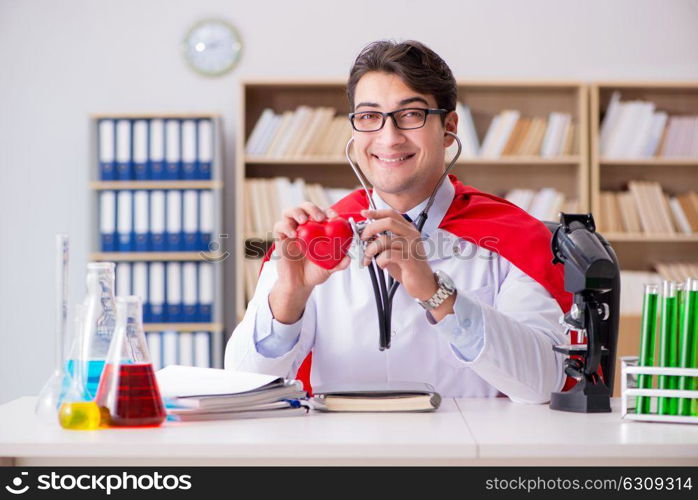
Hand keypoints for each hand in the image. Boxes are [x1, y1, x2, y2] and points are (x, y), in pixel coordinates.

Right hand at [269, 202, 349, 322]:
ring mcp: (291, 231)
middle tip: (319, 218)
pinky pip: (279, 226)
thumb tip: (348, 258)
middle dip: (312, 208)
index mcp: (317, 230)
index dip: (328, 211)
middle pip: (305, 207)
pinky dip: (286, 226)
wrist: (299, 284)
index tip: (334, 217)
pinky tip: (293, 234)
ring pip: (289, 212)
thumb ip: (339, 263)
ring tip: (303, 220)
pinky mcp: (280, 238)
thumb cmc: (314, 272)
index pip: (321, 213)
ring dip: (297, 212)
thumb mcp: (330, 267)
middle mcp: (303, 227)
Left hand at [360, 208, 455, 320]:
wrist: (424, 285)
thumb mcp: (396, 250)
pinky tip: (382, 265)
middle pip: (388, 222)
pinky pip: (387, 255)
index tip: (365, 213)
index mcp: (409, 230)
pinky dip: (379, 260)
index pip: (392, 214)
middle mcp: (412, 235)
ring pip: (384, 240)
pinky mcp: (409, 260)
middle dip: (370, 228)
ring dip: (370, 249)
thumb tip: (367, 234)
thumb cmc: (408, 268)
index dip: (376, 212)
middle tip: (363, 238)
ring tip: (368, 258)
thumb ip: (385, 241)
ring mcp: (411, 247)